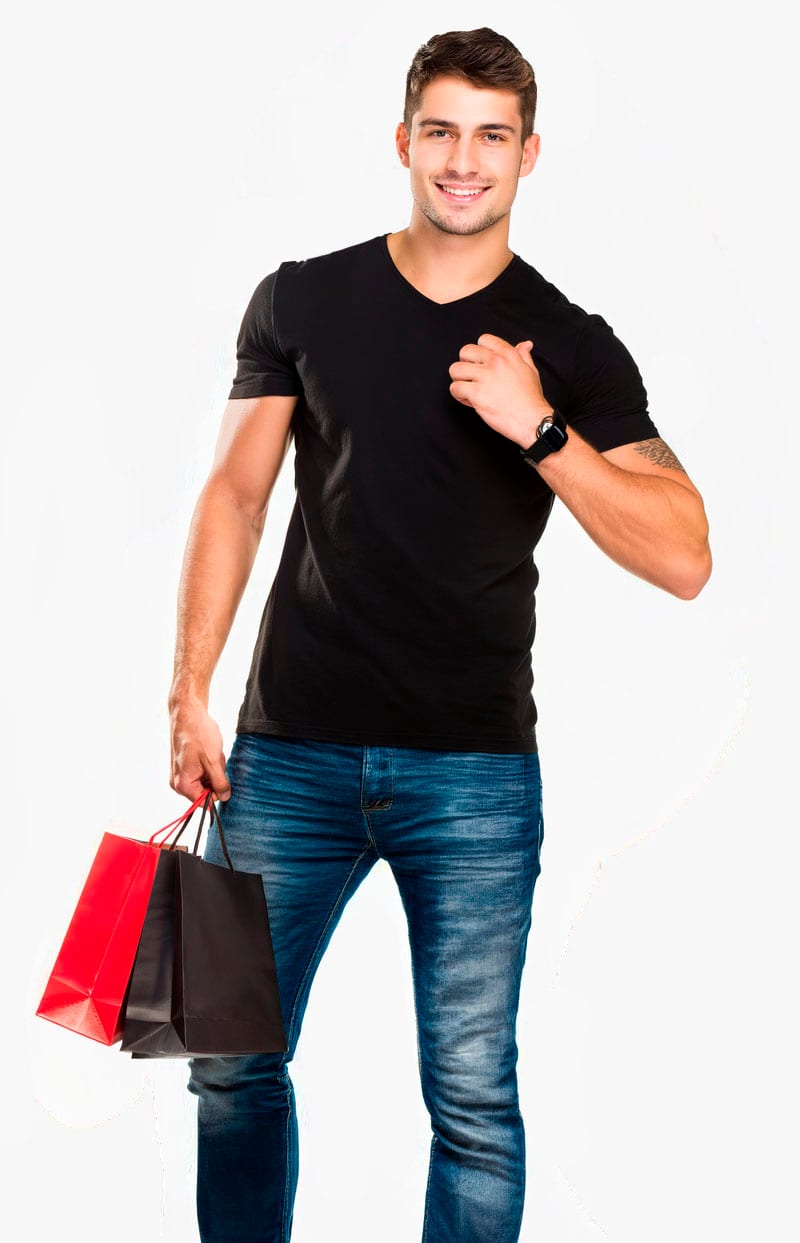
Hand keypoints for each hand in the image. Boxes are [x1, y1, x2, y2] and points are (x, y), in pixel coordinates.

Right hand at [169, 693, 231, 802]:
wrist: (188, 713)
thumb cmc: (198, 735)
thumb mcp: (214, 761)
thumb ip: (220, 783)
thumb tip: (225, 797)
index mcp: (183, 785)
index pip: (204, 803)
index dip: (217, 791)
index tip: (222, 776)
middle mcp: (178, 783)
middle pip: (205, 791)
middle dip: (216, 777)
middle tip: (215, 759)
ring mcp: (180, 773)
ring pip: (205, 780)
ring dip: (213, 768)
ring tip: (211, 753)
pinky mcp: (184, 765)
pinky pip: (202, 771)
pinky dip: (209, 763)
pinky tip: (208, 750)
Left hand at [448, 333, 552, 447]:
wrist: (532, 420)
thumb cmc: (531, 399)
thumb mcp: (531, 371)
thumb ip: (523, 355)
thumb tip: (525, 344)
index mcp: (508, 354)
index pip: (483, 340)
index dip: (479, 353)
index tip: (482, 364)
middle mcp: (495, 362)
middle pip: (465, 352)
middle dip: (465, 364)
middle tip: (472, 377)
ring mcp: (485, 377)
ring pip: (455, 369)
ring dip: (459, 380)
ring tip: (468, 389)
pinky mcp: (477, 394)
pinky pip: (455, 388)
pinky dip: (459, 396)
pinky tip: (471, 401)